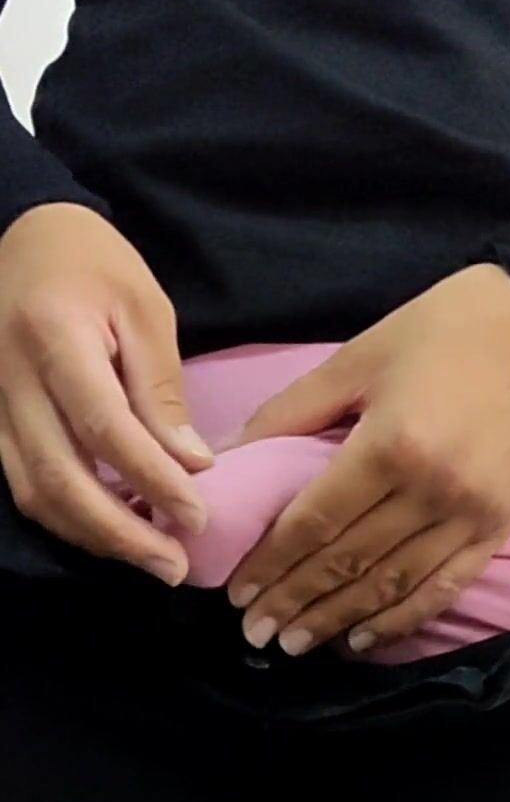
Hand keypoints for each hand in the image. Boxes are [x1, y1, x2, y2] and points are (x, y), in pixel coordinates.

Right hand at [0, 203, 212, 582]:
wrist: (24, 236)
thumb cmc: (94, 265)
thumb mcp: (145, 310)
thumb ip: (162, 390)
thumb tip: (191, 466)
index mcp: (54, 335)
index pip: (104, 426)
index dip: (152, 479)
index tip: (198, 515)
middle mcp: (11, 377)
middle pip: (60, 476)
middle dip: (121, 533)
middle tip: (173, 565)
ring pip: (36, 493)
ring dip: (95, 537)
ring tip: (151, 559)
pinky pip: (24, 486)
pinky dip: (70, 519)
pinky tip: (113, 534)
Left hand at [227, 264, 509, 654]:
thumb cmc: (439, 332)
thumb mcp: (356, 358)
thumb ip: (291, 412)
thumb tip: (226, 460)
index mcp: (391, 444)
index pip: (316, 522)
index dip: (273, 564)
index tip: (238, 593)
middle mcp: (431, 491)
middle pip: (349, 562)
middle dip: (296, 601)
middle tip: (255, 633)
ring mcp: (470, 517)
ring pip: (392, 585)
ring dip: (339, 620)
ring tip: (296, 644)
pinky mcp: (498, 530)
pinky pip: (443, 588)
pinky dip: (401, 620)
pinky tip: (363, 639)